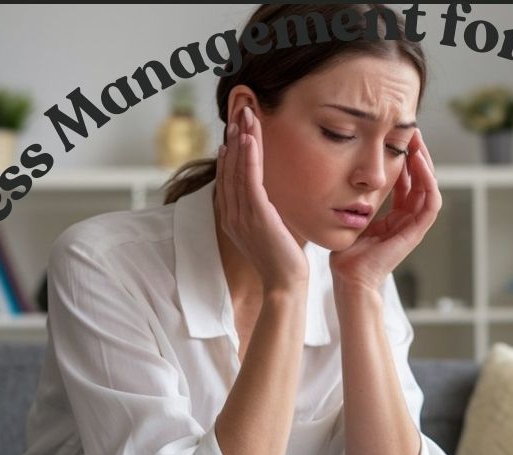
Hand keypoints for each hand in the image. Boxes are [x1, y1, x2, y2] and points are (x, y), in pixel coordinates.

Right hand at [215, 105, 308, 291]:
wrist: (285, 284)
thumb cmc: (282, 260)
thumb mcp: (268, 231)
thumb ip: (262, 211)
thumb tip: (266, 196)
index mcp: (232, 218)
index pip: (227, 178)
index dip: (230, 152)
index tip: (234, 132)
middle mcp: (231, 215)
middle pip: (229, 169)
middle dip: (234, 138)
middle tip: (239, 112)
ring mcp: (241, 215)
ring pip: (237, 170)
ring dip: (241, 140)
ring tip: (245, 116)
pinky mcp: (256, 216)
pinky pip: (249, 181)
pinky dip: (248, 159)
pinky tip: (250, 140)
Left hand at [328, 128, 440, 291]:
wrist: (348, 276)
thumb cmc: (345, 252)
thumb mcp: (352, 215)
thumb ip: (357, 199)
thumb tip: (347, 175)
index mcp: (394, 216)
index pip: (407, 182)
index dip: (405, 159)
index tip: (397, 137)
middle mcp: (407, 219)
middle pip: (421, 181)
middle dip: (417, 155)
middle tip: (412, 131)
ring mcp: (414, 226)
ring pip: (430, 187)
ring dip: (426, 163)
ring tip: (418, 141)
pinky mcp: (416, 232)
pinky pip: (431, 203)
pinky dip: (429, 182)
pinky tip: (419, 162)